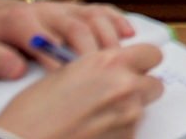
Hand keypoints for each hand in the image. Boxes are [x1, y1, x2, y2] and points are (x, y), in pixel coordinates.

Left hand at [0, 0, 133, 79]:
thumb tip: (15, 70)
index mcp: (18, 21)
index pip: (43, 38)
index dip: (57, 58)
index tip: (67, 78)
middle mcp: (44, 10)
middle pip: (76, 26)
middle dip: (91, 49)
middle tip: (102, 72)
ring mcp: (61, 7)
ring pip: (92, 16)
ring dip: (108, 36)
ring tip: (119, 57)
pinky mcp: (71, 8)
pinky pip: (98, 9)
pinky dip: (116, 18)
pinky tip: (127, 33)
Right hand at [0, 42, 164, 138]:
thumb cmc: (31, 113)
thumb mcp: (65, 74)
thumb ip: (98, 68)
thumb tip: (113, 69)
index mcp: (109, 63)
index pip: (152, 54)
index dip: (143, 62)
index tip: (136, 68)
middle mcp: (125, 86)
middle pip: (154, 84)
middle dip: (139, 89)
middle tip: (116, 96)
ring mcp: (128, 116)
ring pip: (142, 109)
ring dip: (126, 111)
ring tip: (94, 118)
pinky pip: (130, 131)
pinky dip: (117, 131)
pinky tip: (92, 132)